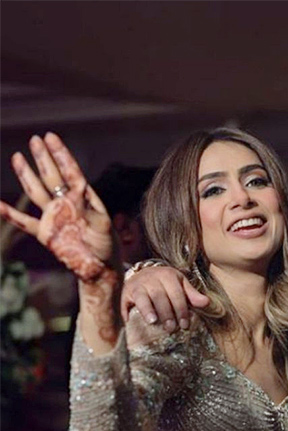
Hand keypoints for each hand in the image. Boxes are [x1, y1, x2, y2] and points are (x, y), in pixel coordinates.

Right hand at [0, 133, 114, 281]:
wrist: (100, 268)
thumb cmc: (107, 246)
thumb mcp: (104, 227)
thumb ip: (89, 211)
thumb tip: (76, 195)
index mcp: (83, 200)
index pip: (71, 172)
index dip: (61, 155)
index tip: (51, 137)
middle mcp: (67, 205)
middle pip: (52, 177)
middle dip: (44, 158)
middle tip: (35, 139)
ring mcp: (55, 217)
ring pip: (37, 192)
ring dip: (27, 175)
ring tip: (18, 157)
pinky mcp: (46, 234)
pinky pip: (25, 222)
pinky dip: (11, 214)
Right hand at [121, 265, 209, 329]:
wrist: (143, 273)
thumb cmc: (165, 283)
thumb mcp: (180, 284)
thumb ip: (192, 294)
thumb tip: (206, 303)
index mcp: (167, 275)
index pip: (176, 294)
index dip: (181, 310)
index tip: (185, 325)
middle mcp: (151, 278)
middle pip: (160, 296)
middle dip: (167, 313)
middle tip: (172, 328)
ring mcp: (137, 284)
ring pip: (143, 297)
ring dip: (147, 310)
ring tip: (153, 322)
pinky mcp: (125, 292)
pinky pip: (125, 301)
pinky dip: (126, 311)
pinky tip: (130, 321)